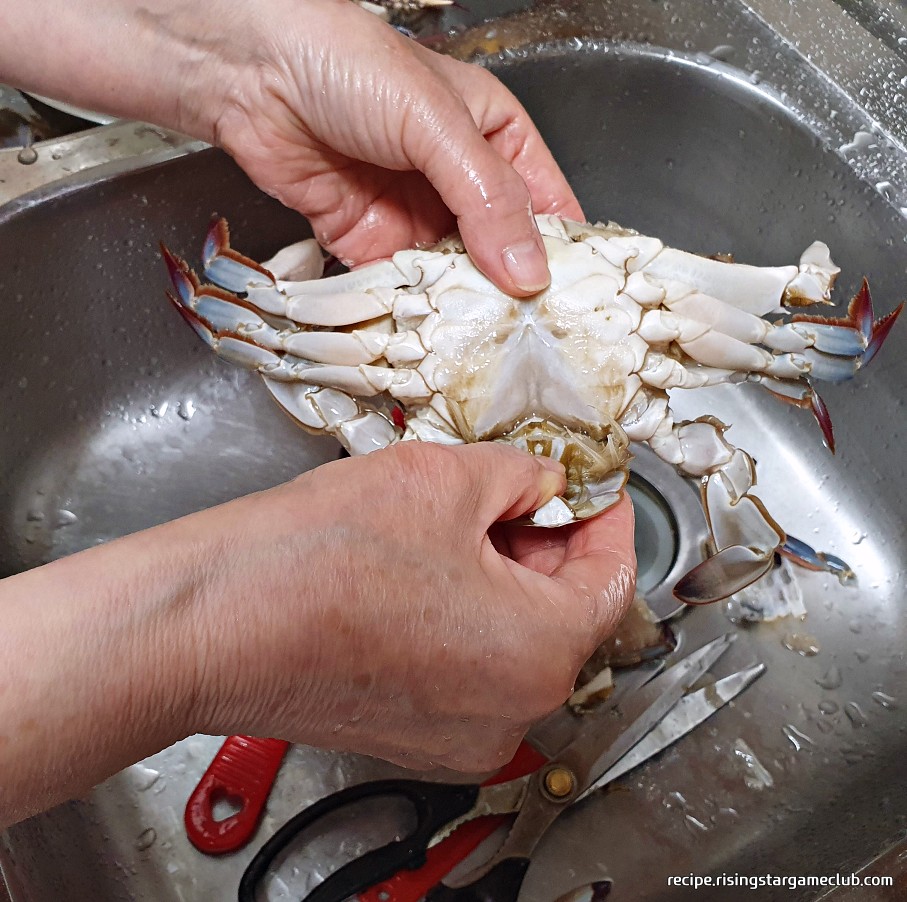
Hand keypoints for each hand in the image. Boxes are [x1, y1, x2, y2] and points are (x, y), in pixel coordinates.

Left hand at [0, 0, 582, 293]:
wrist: (250, 72)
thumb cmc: (346, 62)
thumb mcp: (437, 122)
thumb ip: (486, 197)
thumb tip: (529, 270)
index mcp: (497, 140)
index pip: (548, 207)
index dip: (564, 257)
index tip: (577, 307)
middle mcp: (461, 185)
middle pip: (503, 253)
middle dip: (515, 297)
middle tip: (534, 346)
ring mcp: (416, 219)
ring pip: (456, 280)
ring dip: (466, 314)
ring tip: (490, 354)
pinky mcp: (371, 246)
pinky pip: (405, 291)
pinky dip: (417, 316)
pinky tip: (435, 344)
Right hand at [188, 443, 635, 770]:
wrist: (213, 620)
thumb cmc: (316, 560)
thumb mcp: (446, 478)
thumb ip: (521, 475)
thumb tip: (543, 482)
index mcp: (539, 654)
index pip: (611, 576)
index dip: (604, 516)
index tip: (590, 488)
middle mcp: (509, 713)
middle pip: (560, 612)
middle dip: (543, 543)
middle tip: (514, 491)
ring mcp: (458, 735)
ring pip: (509, 641)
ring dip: (498, 579)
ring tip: (452, 523)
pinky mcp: (410, 734)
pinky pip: (464, 669)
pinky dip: (460, 618)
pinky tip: (417, 571)